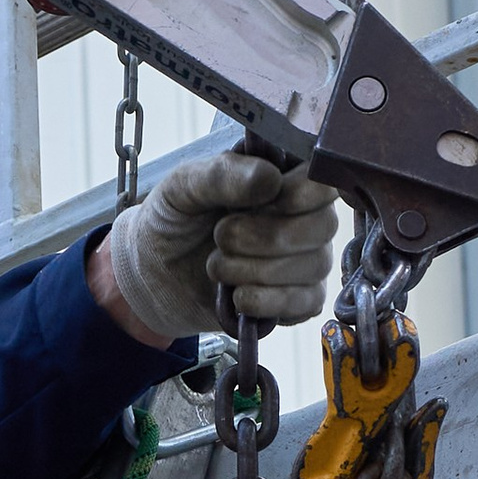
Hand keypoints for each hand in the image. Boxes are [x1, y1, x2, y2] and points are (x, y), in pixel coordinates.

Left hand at [96, 146, 341, 345]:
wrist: (154, 273)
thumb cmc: (175, 219)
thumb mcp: (184, 186)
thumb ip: (223, 174)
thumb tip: (270, 179)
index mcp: (285, 176)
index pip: (323, 181)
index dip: (299, 194)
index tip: (262, 202)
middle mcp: (304, 216)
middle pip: (323, 225)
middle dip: (267, 237)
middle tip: (221, 237)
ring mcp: (306, 259)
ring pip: (314, 266)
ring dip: (257, 271)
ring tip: (217, 266)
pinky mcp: (297, 299)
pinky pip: (306, 303)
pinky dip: (268, 302)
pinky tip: (237, 296)